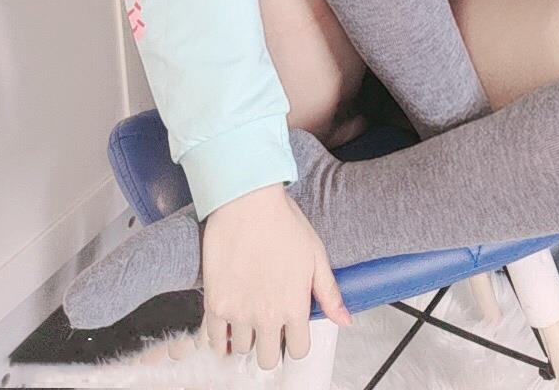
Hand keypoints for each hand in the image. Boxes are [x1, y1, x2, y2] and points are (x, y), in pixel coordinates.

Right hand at [201, 183, 351, 371]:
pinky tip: (226, 325)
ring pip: (241, 350)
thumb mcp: (316, 255)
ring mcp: (238, 313)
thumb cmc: (283, 222)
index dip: (297, 341)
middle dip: (270, 346)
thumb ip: (329, 293)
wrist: (247, 201)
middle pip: (268, 358)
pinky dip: (219, 339)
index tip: (292, 329)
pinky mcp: (214, 304)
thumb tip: (345, 321)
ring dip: (245, 339)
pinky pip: (213, 340)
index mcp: (294, 307)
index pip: (299, 350)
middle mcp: (266, 317)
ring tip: (247, 318)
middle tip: (267, 326)